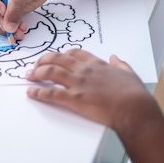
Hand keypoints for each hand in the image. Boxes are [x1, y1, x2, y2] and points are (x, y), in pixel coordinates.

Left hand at [25, 49, 153, 130]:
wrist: (133, 109)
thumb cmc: (134, 94)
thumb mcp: (129, 73)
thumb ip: (120, 64)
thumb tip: (115, 57)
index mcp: (97, 64)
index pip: (74, 53)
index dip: (62, 54)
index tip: (55, 57)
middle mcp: (84, 70)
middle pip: (57, 59)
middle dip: (43, 60)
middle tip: (35, 65)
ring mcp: (78, 83)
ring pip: (50, 72)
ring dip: (36, 73)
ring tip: (29, 76)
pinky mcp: (74, 99)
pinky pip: (50, 93)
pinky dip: (38, 93)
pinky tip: (31, 93)